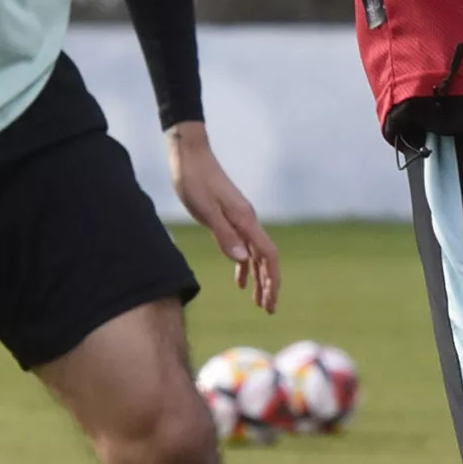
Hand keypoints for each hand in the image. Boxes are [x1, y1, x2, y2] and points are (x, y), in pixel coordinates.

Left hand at [165, 120, 279, 312]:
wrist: (190, 154)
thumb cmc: (194, 180)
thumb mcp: (204, 210)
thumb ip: (223, 235)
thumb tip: (243, 260)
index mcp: (245, 220)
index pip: (268, 256)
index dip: (272, 280)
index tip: (271, 302)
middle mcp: (248, 220)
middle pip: (267, 258)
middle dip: (270, 285)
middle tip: (268, 309)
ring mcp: (240, 218)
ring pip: (256, 254)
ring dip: (259, 278)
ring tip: (258, 301)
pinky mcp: (230, 217)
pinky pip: (243, 246)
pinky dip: (244, 266)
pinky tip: (239, 281)